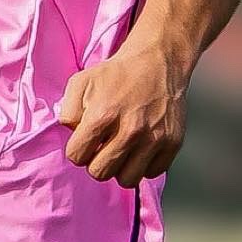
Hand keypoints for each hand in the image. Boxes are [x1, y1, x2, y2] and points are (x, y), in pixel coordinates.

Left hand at [56, 46, 188, 186]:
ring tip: (122, 150)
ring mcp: (154, 138)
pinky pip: (152, 173)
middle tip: (104, 146)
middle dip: (97, 161)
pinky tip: (141, 147)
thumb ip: (67, 113)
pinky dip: (144, 165)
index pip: (77, 157)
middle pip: (100, 173)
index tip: (86, 140)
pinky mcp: (173, 142)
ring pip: (127, 179)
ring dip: (121, 168)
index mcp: (104, 114)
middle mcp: (131, 129)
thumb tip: (73, 138)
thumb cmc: (116, 74)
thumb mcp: (80, 83)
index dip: (78, 149)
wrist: (158, 61)